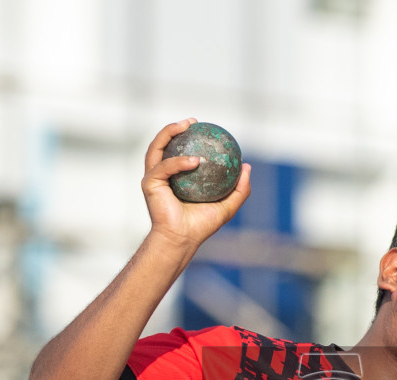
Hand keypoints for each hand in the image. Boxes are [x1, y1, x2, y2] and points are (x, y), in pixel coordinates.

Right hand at [140, 118, 251, 250]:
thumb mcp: (227, 206)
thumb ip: (239, 188)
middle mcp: (161, 174)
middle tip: (192, 122)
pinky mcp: (149, 183)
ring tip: (186, 126)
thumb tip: (247, 166)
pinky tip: (194, 160)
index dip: (187, 135)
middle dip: (174, 127)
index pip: (177, 150)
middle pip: (162, 143)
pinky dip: (178, 162)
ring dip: (169, 133)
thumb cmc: (201, 225)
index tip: (202, 127)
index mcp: (175, 177)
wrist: (183, 239)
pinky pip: (164, 167)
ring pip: (156, 147)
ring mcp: (153, 178)